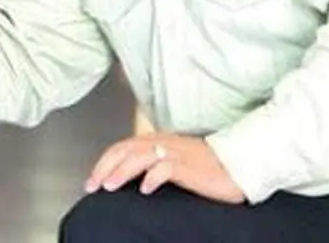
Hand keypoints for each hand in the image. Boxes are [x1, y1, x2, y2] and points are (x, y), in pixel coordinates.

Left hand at [86, 133, 245, 203]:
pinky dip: (152, 177)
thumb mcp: (173, 161)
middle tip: (93, 186)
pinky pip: (166, 168)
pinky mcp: (190, 165)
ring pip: (140, 156)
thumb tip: (126, 178)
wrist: (237, 165)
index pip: (121, 147)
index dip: (103, 163)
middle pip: (125, 150)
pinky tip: (145, 189)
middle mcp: (162, 143)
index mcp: (156, 140)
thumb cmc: (206, 166)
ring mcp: (176, 152)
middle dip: (105, 167)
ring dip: (122, 171)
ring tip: (110, 186)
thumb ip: (151, 164)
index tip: (91, 181)